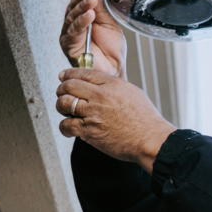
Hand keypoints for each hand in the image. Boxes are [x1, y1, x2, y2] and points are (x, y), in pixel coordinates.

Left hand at [56, 67, 176, 171]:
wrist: (149, 139)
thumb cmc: (145, 119)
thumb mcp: (132, 93)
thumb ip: (114, 87)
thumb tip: (101, 86)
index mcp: (111, 85)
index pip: (83, 73)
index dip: (69, 74)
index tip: (64, 76)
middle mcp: (100, 96)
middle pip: (69, 86)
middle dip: (62, 88)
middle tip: (61, 92)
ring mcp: (93, 114)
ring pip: (64, 103)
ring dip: (61, 106)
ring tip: (64, 109)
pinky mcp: (89, 131)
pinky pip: (66, 125)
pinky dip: (64, 126)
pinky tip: (69, 127)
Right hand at [60, 0, 127, 78]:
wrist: (114, 69)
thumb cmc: (111, 50)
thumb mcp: (110, 23)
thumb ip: (102, 8)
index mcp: (84, 17)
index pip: (79, 0)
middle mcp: (74, 24)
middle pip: (74, 6)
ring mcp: (70, 34)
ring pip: (72, 16)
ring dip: (82, 6)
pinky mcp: (68, 45)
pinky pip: (73, 31)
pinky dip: (82, 21)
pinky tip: (89, 15)